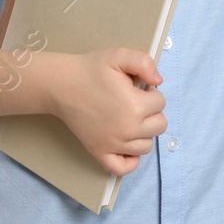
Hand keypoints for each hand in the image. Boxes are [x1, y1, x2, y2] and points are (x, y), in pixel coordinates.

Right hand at [48, 48, 167, 176]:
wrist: (63, 85)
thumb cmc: (91, 69)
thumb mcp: (120, 55)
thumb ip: (145, 63)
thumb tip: (158, 81)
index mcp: (135, 105)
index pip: (161, 102)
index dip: (152, 92)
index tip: (138, 88)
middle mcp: (127, 129)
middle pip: (159, 126)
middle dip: (152, 112)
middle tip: (136, 102)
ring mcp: (113, 144)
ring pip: (146, 146)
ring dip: (144, 132)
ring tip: (130, 118)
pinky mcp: (99, 152)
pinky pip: (123, 168)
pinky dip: (130, 160)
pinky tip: (127, 144)